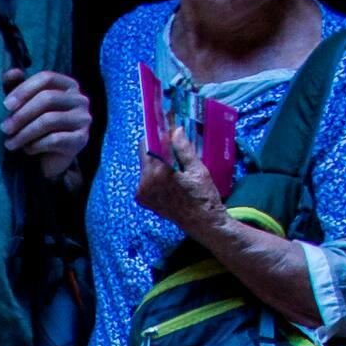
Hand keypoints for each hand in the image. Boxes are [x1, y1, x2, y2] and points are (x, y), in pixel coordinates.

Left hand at [2, 67, 95, 184]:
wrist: (50, 159)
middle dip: (21, 114)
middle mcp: (80, 99)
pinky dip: (35, 145)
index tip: (5, 105)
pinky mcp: (81, 140)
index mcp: (68, 85)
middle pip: (47, 98)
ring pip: (49, 120)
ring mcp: (83, 119)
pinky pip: (54, 140)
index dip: (24, 89)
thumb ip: (17, 87)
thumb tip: (12, 71)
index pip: (46, 78)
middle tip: (4, 128)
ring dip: (24, 133)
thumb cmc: (36, 128)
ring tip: (9, 143)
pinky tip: (27, 150)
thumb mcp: (25, 105)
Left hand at [132, 94, 228, 233]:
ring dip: (156, 158)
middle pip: (145, 154)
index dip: (157, 132)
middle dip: (156, 144)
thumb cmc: (203, 196)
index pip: (150, 144)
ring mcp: (142, 193)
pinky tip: (169, 170)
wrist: (202, 223)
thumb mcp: (197, 169)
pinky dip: (155, 171)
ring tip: (172, 153)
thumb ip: (183, 149)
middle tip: (168, 135)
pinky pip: (146, 178)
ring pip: (145, 166)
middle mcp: (144, 183)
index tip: (164, 122)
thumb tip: (175, 130)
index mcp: (158, 174)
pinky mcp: (143, 199)